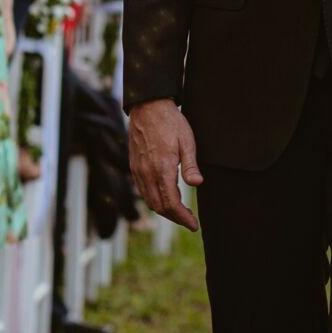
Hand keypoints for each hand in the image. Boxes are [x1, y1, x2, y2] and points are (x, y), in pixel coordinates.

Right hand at [128, 100, 201, 230]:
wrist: (148, 107)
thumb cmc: (171, 122)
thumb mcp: (187, 141)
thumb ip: (191, 165)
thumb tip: (197, 185)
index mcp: (161, 169)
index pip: (171, 204)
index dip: (183, 218)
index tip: (194, 225)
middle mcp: (147, 173)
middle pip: (159, 207)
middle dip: (175, 218)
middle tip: (190, 221)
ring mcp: (138, 171)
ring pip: (149, 201)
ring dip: (164, 211)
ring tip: (180, 213)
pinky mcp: (134, 167)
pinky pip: (143, 191)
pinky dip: (154, 201)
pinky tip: (165, 199)